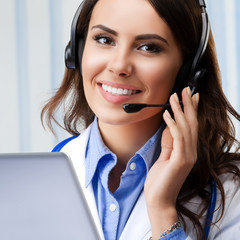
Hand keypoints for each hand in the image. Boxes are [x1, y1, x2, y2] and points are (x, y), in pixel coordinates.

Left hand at [144, 87, 198, 237]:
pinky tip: (167, 113)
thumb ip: (169, 142)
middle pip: (192, 124)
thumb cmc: (160, 180)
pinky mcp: (180, 160)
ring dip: (180, 110)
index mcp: (187, 151)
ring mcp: (187, 156)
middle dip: (188, 105)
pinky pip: (177, 137)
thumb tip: (169, 126)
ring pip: (186, 128)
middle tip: (185, 89)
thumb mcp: (164, 156)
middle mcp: (191, 152)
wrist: (159, 200)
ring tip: (174, 96)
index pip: (191, 127)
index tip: (190, 97)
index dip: (191, 111)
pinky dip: (172, 124)